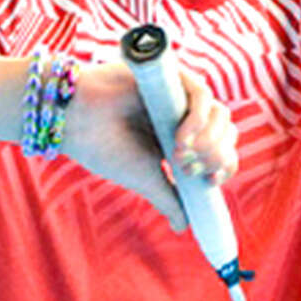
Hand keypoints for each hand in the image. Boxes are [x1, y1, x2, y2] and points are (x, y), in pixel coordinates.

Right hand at [56, 61, 240, 231]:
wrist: (73, 123)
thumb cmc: (105, 149)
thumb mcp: (146, 179)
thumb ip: (169, 199)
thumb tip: (183, 226)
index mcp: (183, 137)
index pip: (222, 148)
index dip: (224, 165)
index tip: (209, 182)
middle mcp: (185, 113)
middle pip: (227, 130)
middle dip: (216, 155)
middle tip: (190, 171)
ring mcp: (179, 93)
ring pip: (220, 112)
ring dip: (208, 140)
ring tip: (180, 157)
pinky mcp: (171, 74)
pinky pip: (201, 93)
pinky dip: (198, 119)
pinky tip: (180, 139)